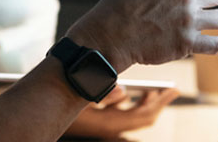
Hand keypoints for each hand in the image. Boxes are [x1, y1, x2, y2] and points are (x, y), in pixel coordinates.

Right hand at [67, 88, 181, 137]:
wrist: (43, 111)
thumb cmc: (60, 96)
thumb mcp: (80, 93)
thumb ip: (103, 91)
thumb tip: (123, 90)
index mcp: (109, 123)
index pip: (144, 115)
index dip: (161, 102)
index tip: (174, 89)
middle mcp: (110, 127)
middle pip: (143, 118)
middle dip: (157, 103)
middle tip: (170, 89)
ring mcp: (105, 125)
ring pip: (134, 117)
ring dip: (145, 103)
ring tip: (154, 90)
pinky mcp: (100, 121)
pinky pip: (123, 114)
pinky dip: (132, 104)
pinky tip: (131, 93)